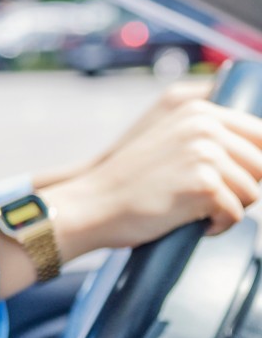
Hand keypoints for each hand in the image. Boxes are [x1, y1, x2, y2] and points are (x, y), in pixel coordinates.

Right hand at [43, 96, 261, 261]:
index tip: (235, 182)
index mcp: (199, 111)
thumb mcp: (172, 143)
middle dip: (242, 189)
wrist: (93, 205)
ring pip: (253, 193)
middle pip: (261, 166)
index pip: (260, 134)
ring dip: (229, 210)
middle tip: (207, 200)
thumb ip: (210, 138)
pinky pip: (236, 215)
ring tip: (196, 212)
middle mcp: (205, 126)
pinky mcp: (205, 184)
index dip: (255, 165)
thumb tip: (258, 159)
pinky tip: (190, 223)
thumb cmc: (131, 183)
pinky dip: (217, 226)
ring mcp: (206, 154)